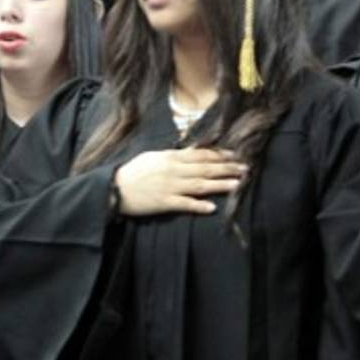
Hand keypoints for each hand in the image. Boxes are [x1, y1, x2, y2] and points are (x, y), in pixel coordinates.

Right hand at [113, 148, 246, 217]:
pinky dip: (198, 206)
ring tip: (237, 185)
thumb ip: (173, 155)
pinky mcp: (164, 203)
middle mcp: (173, 171)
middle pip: (205, 168)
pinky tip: (211, 207)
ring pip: (200, 185)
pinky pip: (184, 204)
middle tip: (246, 169)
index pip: (200, 155)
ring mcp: (169, 187)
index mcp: (170, 157)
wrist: (113, 188)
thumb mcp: (153, 157)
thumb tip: (193, 152)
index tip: (236, 155)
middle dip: (227, 168)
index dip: (220, 155)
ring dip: (220, 185)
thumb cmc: (133, 172)